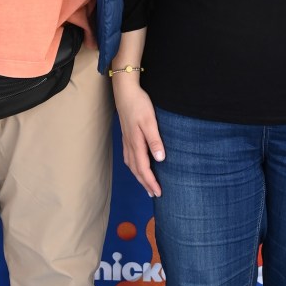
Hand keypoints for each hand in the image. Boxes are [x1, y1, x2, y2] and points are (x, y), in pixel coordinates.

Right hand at [113, 78, 164, 196]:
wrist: (125, 92)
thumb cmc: (139, 104)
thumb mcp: (150, 121)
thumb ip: (154, 140)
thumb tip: (160, 160)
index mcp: (136, 143)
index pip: (144, 169)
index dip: (151, 182)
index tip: (158, 193)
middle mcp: (129, 145)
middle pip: (136, 170)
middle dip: (144, 183)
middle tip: (153, 194)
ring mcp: (126, 140)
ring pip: (131, 164)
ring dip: (138, 176)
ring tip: (146, 184)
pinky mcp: (126, 135)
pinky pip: (129, 157)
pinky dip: (134, 166)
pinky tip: (137, 165)